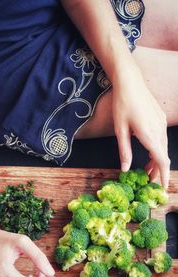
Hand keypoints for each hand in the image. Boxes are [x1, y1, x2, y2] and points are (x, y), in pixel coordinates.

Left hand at [112, 68, 169, 187]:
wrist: (130, 82)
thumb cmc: (122, 105)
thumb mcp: (120, 130)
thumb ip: (124, 151)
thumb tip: (126, 169)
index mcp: (149, 135)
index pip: (162, 160)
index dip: (163, 175)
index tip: (163, 188)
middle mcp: (159, 130)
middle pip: (163, 156)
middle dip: (157, 170)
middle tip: (148, 180)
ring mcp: (161, 123)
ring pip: (162, 147)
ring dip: (156, 159)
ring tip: (146, 169)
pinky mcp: (160, 118)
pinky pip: (161, 138)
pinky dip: (156, 148)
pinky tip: (148, 150)